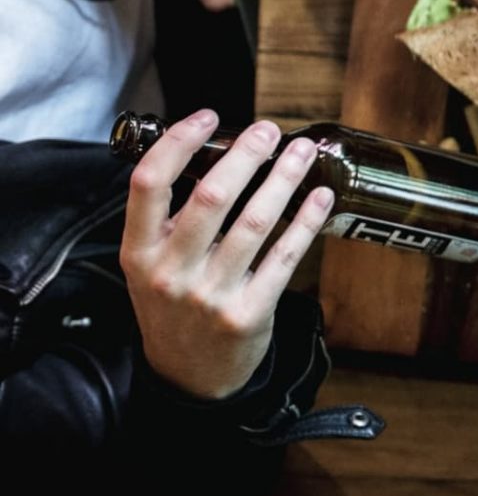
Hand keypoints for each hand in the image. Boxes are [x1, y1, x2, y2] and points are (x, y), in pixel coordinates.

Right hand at [121, 111, 334, 399]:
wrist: (188, 378)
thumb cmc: (173, 308)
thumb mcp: (149, 267)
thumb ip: (168, 221)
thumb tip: (212, 155)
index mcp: (138, 253)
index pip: (148, 184)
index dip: (178, 143)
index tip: (206, 117)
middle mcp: (170, 272)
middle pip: (212, 196)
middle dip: (246, 155)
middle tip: (268, 130)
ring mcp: (210, 295)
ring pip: (255, 222)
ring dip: (284, 179)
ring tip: (301, 153)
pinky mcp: (249, 313)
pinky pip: (286, 256)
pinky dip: (306, 221)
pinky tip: (320, 197)